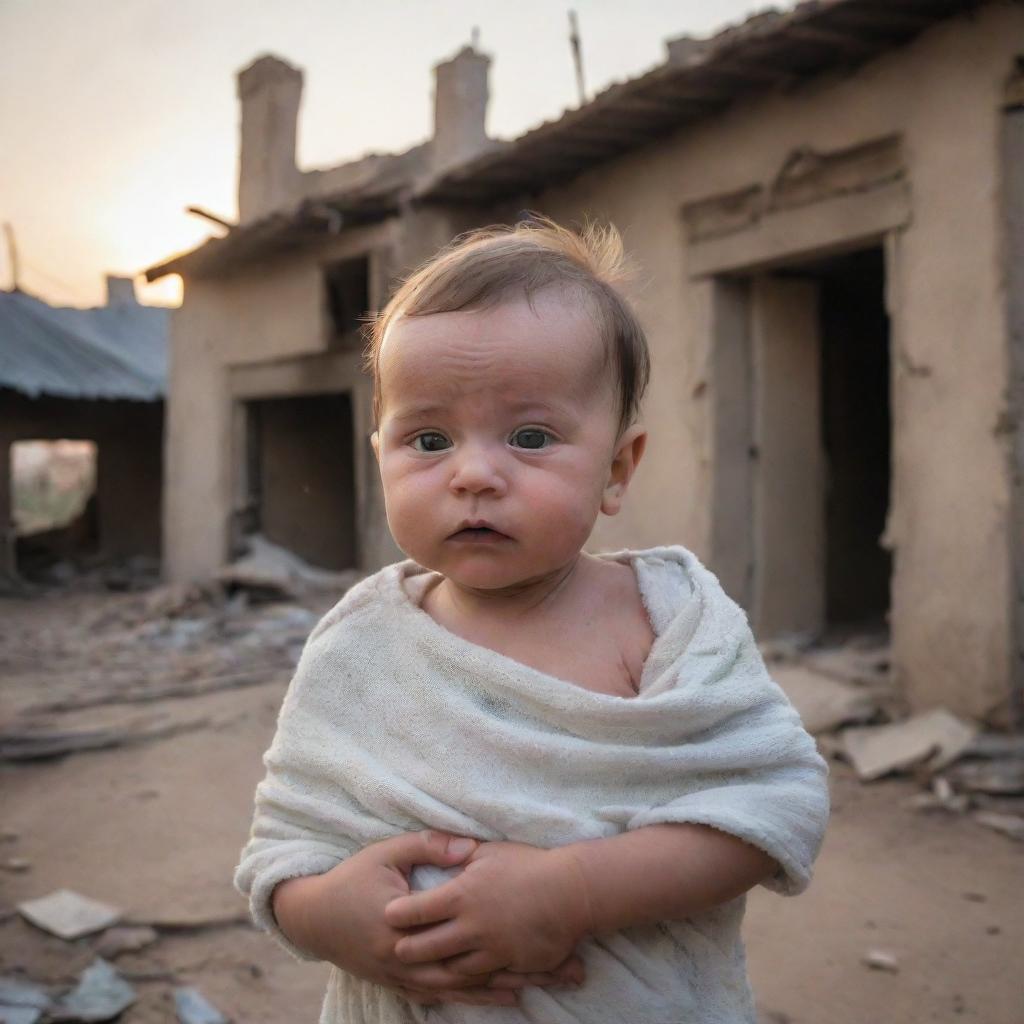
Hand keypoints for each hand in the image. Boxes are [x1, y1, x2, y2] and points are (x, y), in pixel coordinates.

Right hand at [272, 830, 582, 1007]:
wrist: (311, 916)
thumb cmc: (352, 878)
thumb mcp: (387, 853)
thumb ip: (428, 847)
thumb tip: (468, 847)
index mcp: (406, 924)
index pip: (463, 933)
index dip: (501, 936)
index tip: (539, 930)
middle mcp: (406, 958)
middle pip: (468, 969)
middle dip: (511, 970)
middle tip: (548, 969)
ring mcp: (401, 975)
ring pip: (455, 988)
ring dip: (492, 990)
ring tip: (530, 989)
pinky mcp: (396, 983)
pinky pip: (436, 995)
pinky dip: (465, 997)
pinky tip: (487, 998)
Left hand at [384, 840, 592, 976]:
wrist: (570, 892)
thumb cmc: (529, 865)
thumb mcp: (489, 851)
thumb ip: (459, 855)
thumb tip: (440, 850)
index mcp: (462, 894)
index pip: (419, 908)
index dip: (399, 912)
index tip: (387, 914)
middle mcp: (472, 926)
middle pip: (428, 946)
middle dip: (407, 949)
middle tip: (394, 950)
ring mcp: (491, 949)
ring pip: (452, 968)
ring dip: (435, 969)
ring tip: (421, 969)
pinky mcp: (509, 963)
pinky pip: (482, 977)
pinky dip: (467, 980)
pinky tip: (458, 979)